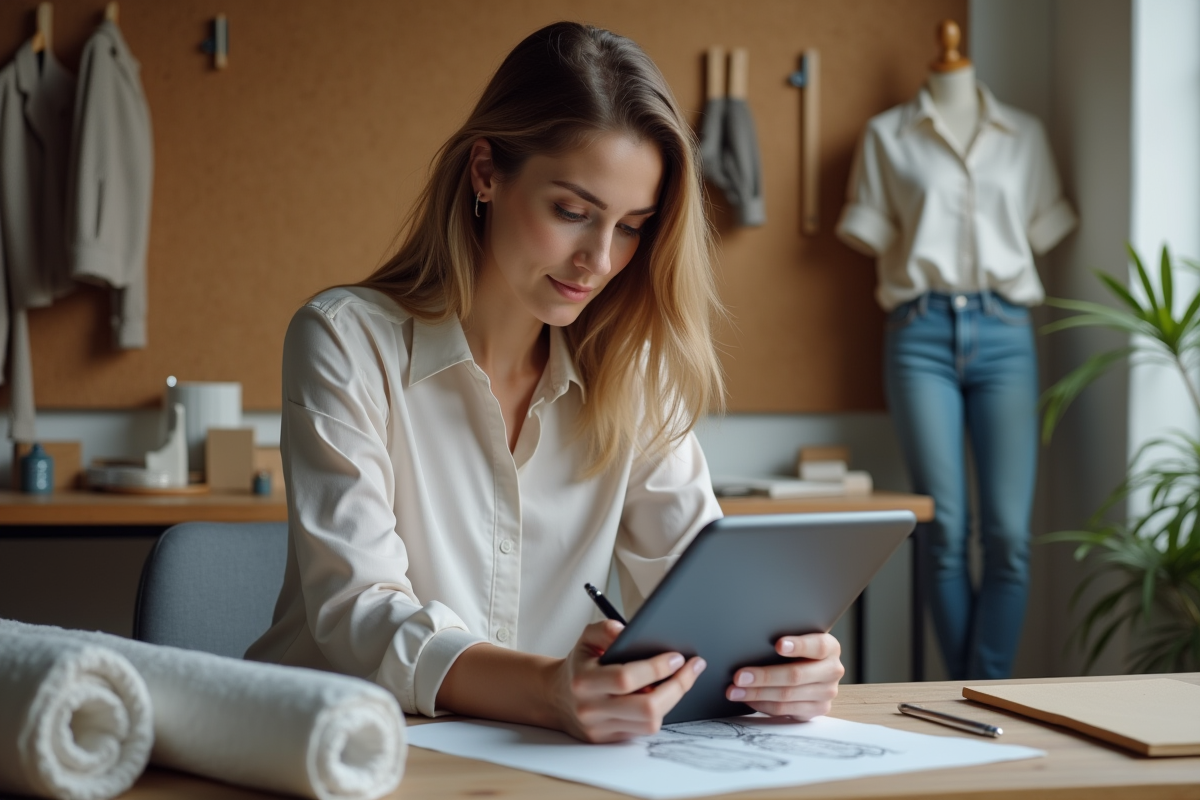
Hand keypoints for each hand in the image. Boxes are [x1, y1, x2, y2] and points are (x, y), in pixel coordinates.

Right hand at [548, 620, 706, 742]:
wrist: (556, 699)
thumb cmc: (579, 666)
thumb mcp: (586, 639)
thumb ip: (604, 629)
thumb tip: (627, 630)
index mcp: (585, 681)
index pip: (626, 678)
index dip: (656, 668)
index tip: (677, 657)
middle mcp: (592, 709)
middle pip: (646, 708)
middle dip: (677, 687)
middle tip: (690, 669)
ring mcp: (601, 729)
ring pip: (650, 723)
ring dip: (672, 700)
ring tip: (679, 681)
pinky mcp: (610, 740)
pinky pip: (644, 730)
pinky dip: (659, 712)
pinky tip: (664, 695)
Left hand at [725, 633, 843, 718]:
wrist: (814, 666)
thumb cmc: (798, 648)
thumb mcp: (798, 637)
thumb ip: (784, 640)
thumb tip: (750, 639)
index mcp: (830, 647)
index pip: (817, 646)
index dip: (798, 646)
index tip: (777, 644)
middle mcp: (832, 671)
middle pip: (796, 676)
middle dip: (764, 676)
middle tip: (739, 676)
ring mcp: (826, 693)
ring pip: (787, 696)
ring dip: (757, 694)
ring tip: (734, 690)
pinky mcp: (816, 710)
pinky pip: (785, 710)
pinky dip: (762, 705)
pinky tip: (747, 699)